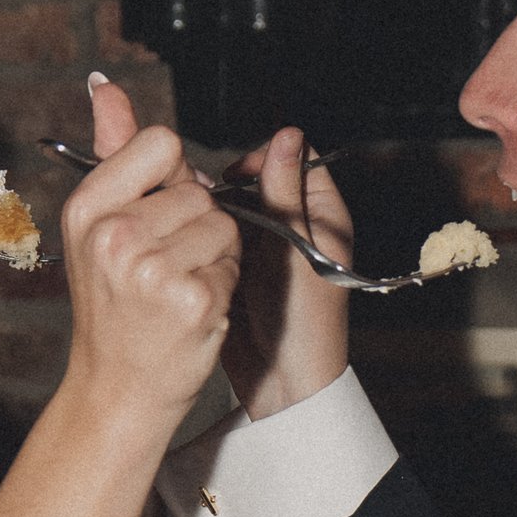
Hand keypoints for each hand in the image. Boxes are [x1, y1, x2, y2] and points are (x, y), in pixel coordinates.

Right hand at [56, 81, 240, 438]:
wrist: (118, 390)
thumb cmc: (114, 306)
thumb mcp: (99, 226)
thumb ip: (113, 150)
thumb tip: (105, 86)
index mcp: (87, 208)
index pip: (162, 144)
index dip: (174, 179)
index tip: (157, 216)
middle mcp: (113, 235)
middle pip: (199, 191)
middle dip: (198, 226)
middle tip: (163, 269)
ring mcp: (152, 269)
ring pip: (223, 226)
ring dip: (215, 258)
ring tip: (178, 290)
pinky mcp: (191, 300)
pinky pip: (232, 266)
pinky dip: (223, 290)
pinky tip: (193, 313)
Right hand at [217, 126, 353, 420]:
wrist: (284, 381)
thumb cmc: (304, 320)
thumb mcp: (294, 248)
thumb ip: (285, 193)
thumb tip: (288, 135)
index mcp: (322, 214)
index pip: (294, 160)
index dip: (264, 159)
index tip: (236, 175)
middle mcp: (296, 226)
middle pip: (258, 182)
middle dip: (232, 188)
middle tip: (208, 203)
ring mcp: (268, 248)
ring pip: (235, 209)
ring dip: (216, 214)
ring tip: (199, 229)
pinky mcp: (242, 270)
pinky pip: (222, 238)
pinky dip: (208, 239)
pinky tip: (195, 250)